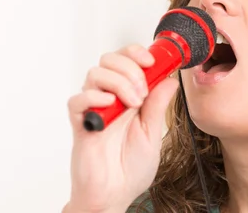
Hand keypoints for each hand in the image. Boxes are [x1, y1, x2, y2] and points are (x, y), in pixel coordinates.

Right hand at [65, 44, 178, 212]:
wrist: (115, 194)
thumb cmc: (131, 167)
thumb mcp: (153, 132)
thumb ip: (158, 105)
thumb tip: (170, 79)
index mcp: (129, 96)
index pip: (127, 60)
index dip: (137, 53)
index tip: (151, 60)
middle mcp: (110, 97)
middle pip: (109, 60)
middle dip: (130, 67)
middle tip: (143, 89)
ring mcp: (95, 108)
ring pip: (95, 73)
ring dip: (118, 82)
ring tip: (133, 103)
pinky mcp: (80, 123)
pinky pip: (77, 100)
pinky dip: (94, 97)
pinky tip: (110, 105)